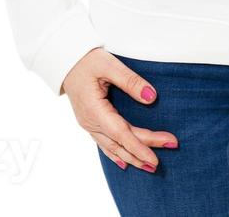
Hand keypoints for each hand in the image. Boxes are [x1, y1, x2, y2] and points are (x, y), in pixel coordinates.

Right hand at [62, 47, 177, 171]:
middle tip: (164, 157)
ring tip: (148, 167)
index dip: (140, 146)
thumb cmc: (87, 61)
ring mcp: (88, 123)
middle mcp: (90, 122)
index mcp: (95, 110)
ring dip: (130, 157)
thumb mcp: (110, 65)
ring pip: (112, 146)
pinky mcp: (90, 121)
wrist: (65, 61)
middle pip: (120, 142)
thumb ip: (131, 81)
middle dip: (142, 152)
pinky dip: (115, 153)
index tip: (157, 156)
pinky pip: (104, 142)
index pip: (122, 134)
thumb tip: (152, 98)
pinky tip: (124, 162)